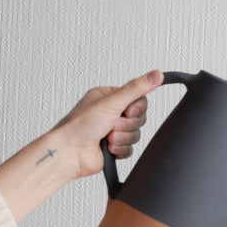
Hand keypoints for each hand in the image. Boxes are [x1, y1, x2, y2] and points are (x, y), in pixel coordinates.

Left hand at [0, 70, 164, 223]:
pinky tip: (108, 147)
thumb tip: (156, 74)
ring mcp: (113, 131)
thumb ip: (137, 88)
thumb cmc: (80, 125)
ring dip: (123, 137)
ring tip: (108, 137)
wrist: (70, 152)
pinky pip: (131, 148)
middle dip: (127, 125)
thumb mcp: (112, 101)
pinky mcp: (114, 147)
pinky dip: (120, 148)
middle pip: (139, 118)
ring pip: (136, 134)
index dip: (137, 108)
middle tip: (112, 125)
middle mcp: (111, 113)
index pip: (139, 99)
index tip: (127, 111)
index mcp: (109, 97)